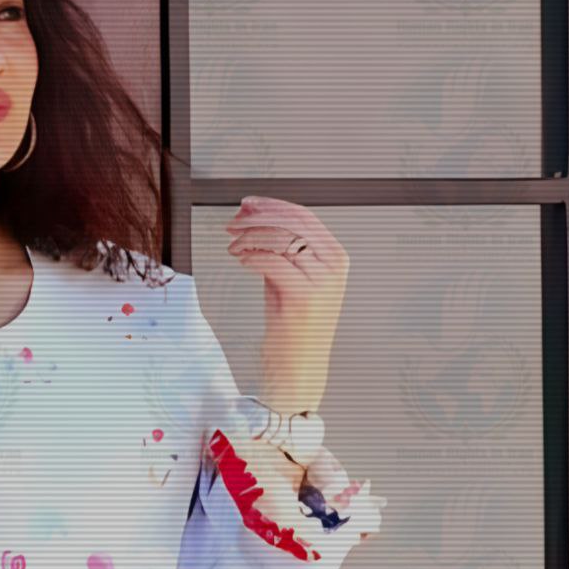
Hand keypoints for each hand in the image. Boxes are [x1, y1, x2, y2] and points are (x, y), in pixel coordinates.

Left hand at [224, 196, 348, 413]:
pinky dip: (251, 256)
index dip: (272, 205)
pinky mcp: (304, 295)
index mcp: (335, 256)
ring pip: (279, 240)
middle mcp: (333, 265)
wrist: (298, 364)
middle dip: (256, 218)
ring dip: (248, 238)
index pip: (303, 216)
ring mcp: (322, 280)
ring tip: (233, 246)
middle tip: (232, 223)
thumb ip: (281, 249)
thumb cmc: (293, 322)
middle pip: (290, 223)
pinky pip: (272, 262)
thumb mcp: (290, 275)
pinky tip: (241, 259)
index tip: (247, 204)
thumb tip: (253, 218)